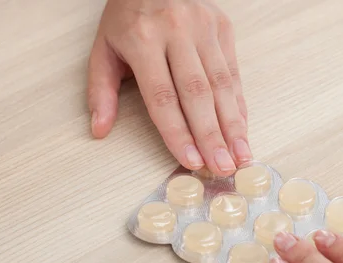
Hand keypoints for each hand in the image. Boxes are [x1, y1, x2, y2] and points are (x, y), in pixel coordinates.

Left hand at [87, 0, 249, 175]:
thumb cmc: (127, 15)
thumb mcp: (103, 47)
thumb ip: (101, 90)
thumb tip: (100, 130)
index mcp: (142, 39)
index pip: (163, 97)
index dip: (178, 133)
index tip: (191, 161)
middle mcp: (176, 32)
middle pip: (197, 94)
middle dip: (212, 136)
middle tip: (223, 167)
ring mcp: (204, 28)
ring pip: (221, 85)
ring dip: (233, 124)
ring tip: (241, 155)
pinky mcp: (223, 27)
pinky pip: (233, 72)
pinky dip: (238, 103)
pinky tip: (242, 128)